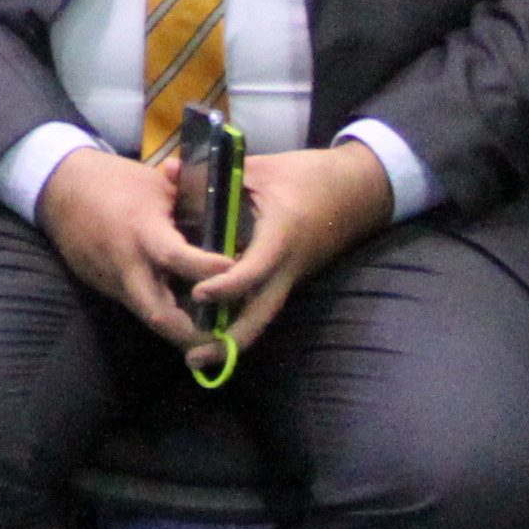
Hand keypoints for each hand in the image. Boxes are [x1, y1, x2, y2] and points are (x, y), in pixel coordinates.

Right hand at [33, 146, 219, 348]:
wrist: (60, 187)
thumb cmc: (116, 180)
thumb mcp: (159, 184)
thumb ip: (191, 206)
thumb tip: (231, 224)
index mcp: (142, 231)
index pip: (176, 257)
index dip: (206, 268)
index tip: (235, 269)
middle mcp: (125, 264)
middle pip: (158, 313)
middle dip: (189, 333)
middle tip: (220, 338)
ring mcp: (110, 280)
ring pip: (146, 314)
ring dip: (176, 326)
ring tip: (208, 329)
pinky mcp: (101, 286)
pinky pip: (134, 303)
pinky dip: (157, 307)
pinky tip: (178, 306)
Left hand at [177, 144, 392, 356]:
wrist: (360, 189)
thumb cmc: (310, 175)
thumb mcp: (261, 169)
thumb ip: (213, 173)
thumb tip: (168, 169)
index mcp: (282, 237)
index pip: (255, 271)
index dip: (227, 287)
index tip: (198, 294)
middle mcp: (288, 266)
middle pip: (261, 316)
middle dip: (229, 343)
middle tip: (193, 359)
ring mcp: (291, 277)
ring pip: (262, 316)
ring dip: (232, 339)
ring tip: (197, 357)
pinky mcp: (289, 279)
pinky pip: (264, 305)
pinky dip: (240, 320)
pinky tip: (212, 329)